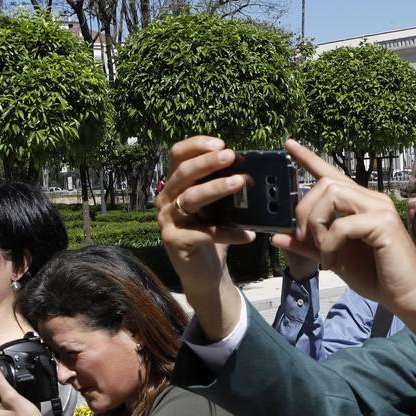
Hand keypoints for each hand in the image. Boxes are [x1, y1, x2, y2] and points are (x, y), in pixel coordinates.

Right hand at [156, 136, 256, 299]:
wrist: (204, 272)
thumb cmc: (212, 233)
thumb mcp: (218, 205)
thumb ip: (224, 185)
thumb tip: (249, 166)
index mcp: (175, 184)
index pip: (178, 155)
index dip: (196, 145)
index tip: (221, 143)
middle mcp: (166, 199)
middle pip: (183, 173)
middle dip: (208, 162)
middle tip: (231, 156)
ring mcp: (167, 220)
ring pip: (190, 198)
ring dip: (216, 188)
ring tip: (240, 182)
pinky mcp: (174, 241)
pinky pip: (203, 233)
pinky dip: (228, 233)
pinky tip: (248, 234)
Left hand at [275, 140, 415, 317]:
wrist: (405, 297)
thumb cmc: (375, 276)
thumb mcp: (332, 258)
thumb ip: (307, 245)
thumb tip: (276, 235)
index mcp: (360, 204)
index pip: (332, 174)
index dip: (309, 158)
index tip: (288, 144)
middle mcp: (371, 199)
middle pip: (326, 183)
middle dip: (305, 209)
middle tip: (301, 237)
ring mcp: (380, 209)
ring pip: (333, 194)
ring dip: (316, 223)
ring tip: (320, 248)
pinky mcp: (383, 224)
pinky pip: (341, 224)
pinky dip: (329, 244)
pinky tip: (332, 262)